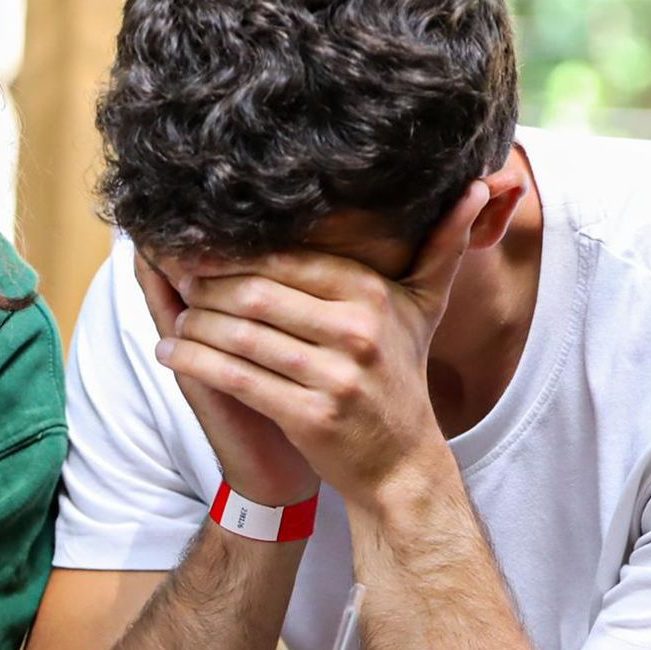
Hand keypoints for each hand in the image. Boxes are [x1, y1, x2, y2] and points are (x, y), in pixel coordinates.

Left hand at [155, 181, 491, 507]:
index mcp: (371, 295)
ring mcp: (333, 376)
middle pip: (257, 296)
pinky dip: (195, 363)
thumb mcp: (423, 308)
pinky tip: (169, 353)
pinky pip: (236, 379)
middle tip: (177, 282)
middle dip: (208, 288)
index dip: (235, 257)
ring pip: (240, 337)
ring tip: (173, 318)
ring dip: (196, 326)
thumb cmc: (399, 377)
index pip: (287, 262)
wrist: (401, 462)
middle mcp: (356, 331)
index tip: (199, 253)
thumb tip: (481, 187)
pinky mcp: (309, 415)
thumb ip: (443, 247)